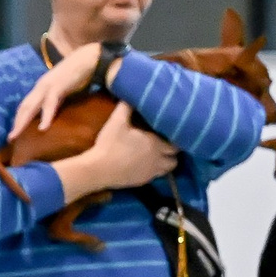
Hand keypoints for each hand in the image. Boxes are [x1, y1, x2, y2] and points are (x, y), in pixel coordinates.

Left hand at [10, 42, 110, 139]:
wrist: (89, 58)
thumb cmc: (78, 74)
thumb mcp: (63, 90)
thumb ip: (56, 100)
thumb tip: (52, 113)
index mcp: (41, 87)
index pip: (26, 104)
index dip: (19, 118)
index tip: (14, 132)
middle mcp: (41, 86)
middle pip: (24, 106)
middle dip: (16, 122)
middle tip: (10, 138)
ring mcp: (48, 85)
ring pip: (31, 105)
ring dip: (22, 121)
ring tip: (16, 134)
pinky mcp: (59, 86)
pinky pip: (50, 103)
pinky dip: (45, 116)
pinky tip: (42, 128)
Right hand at [54, 103, 176, 200]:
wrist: (98, 169)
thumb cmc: (109, 144)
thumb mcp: (116, 122)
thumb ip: (126, 107)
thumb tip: (130, 95)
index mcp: (155, 143)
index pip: (176, 144)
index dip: (177, 139)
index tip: (174, 134)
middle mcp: (157, 159)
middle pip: (175, 159)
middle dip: (173, 153)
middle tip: (168, 146)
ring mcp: (150, 172)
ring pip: (167, 169)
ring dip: (166, 163)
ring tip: (160, 157)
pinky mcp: (142, 181)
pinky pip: (155, 176)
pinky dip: (155, 171)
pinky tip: (147, 165)